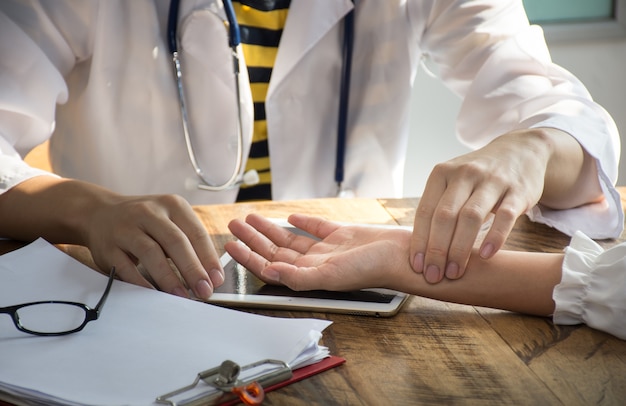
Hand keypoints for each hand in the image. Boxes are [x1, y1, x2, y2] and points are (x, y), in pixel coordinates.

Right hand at [86, 194, 223, 298]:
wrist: (100, 213)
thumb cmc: (146, 223)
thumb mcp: (170, 220)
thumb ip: (190, 242)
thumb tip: (212, 274)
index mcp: (172, 205)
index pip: (196, 233)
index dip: (208, 258)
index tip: (217, 279)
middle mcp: (149, 212)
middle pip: (176, 242)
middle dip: (193, 269)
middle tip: (204, 291)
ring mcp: (126, 228)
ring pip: (151, 253)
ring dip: (169, 278)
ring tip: (182, 296)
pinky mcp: (108, 246)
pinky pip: (126, 267)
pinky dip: (141, 282)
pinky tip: (154, 294)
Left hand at [225, 213, 411, 290]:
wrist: (400, 254)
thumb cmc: (370, 269)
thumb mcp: (330, 275)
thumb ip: (298, 277)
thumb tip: (270, 273)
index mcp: (309, 275)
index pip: (270, 267)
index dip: (249, 257)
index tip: (231, 245)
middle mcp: (314, 263)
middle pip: (275, 251)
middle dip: (253, 239)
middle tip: (233, 225)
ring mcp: (327, 249)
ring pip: (290, 239)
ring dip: (269, 229)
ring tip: (250, 217)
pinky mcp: (341, 235)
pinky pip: (315, 228)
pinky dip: (301, 222)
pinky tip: (290, 216)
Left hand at [410, 129, 549, 283]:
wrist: (520, 151)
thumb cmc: (477, 177)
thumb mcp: (452, 183)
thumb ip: (437, 209)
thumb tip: (419, 251)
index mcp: (442, 173)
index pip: (425, 212)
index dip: (420, 241)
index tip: (417, 267)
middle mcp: (464, 174)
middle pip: (445, 217)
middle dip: (437, 250)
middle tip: (434, 276)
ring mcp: (492, 180)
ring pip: (471, 217)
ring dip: (460, 248)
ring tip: (455, 272)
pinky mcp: (518, 190)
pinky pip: (505, 216)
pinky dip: (495, 237)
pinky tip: (485, 255)